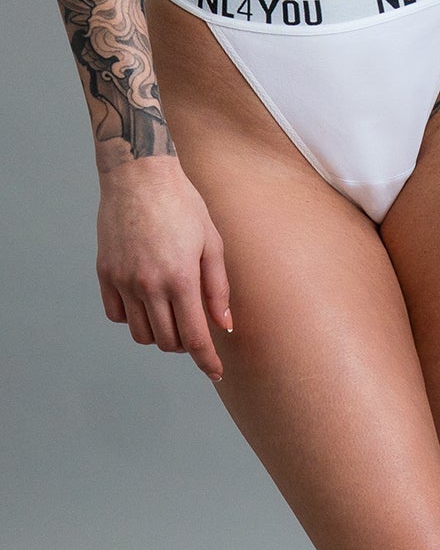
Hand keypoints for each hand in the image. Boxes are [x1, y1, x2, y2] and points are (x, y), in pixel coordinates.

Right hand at [97, 154, 231, 382]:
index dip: (206, 360)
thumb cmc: (183, 204)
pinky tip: (147, 300)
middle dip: (185, 344)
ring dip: (160, 334)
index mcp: (181, 278)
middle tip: (195, 327)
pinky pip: (118, 315)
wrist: (139, 176)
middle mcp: (149, 285)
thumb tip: (224, 324)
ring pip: (141, 334)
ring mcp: (123, 281)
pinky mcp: (105, 274)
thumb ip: (218, 287)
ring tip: (172, 313)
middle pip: (167, 341)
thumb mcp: (211, 241)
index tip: (215, 372)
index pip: (195, 336)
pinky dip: (134, 317)